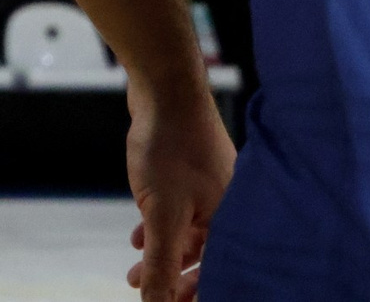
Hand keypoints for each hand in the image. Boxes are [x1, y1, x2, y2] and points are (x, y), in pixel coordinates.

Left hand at [123, 80, 234, 301]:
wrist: (166, 88)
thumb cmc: (171, 148)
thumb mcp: (162, 213)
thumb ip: (161, 261)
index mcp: (234, 223)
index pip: (221, 274)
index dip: (195, 294)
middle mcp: (231, 209)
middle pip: (208, 260)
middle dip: (176, 281)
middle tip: (150, 296)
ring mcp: (213, 190)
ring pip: (190, 237)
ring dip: (164, 256)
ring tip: (135, 273)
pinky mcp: (194, 175)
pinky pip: (180, 213)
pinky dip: (161, 228)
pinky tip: (138, 236)